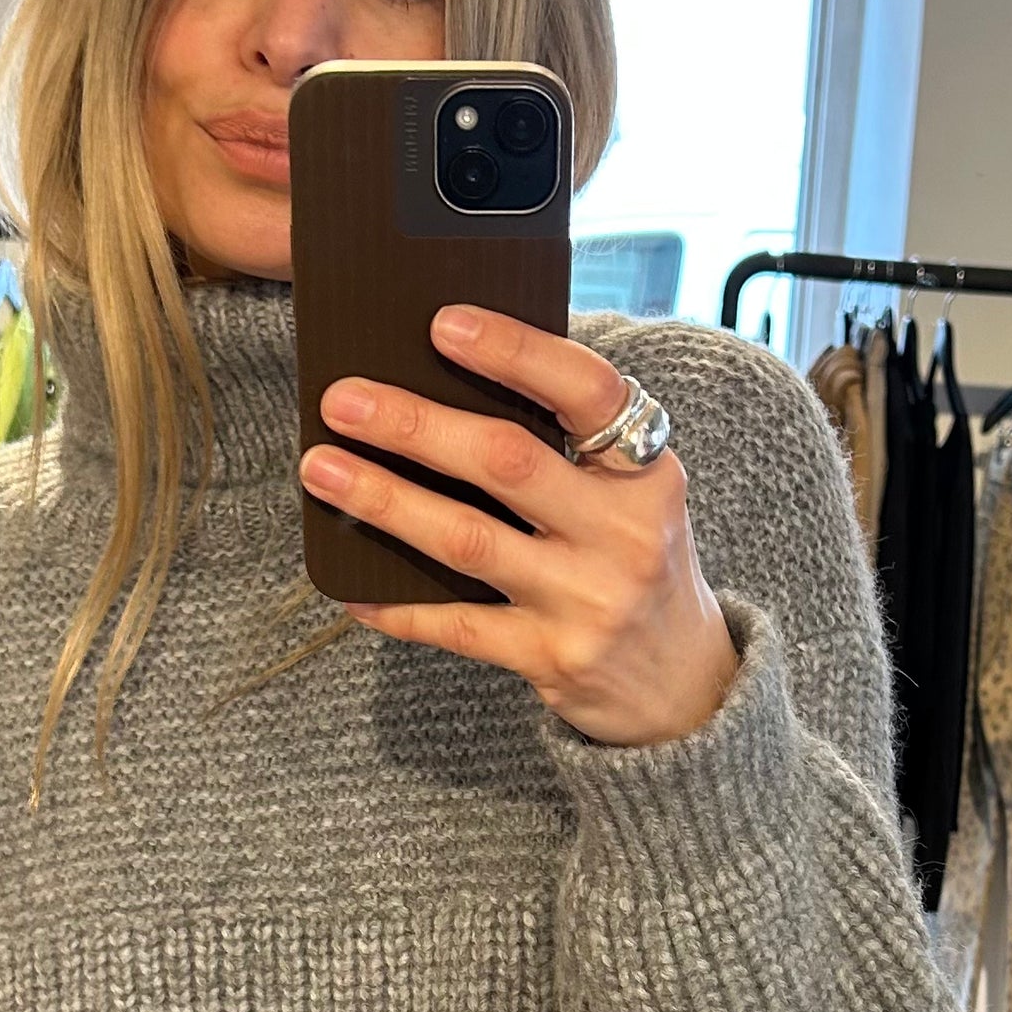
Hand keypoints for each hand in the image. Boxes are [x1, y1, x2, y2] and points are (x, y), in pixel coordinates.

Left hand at [298, 305, 740, 746]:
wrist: (688, 687)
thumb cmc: (639, 566)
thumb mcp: (635, 499)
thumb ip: (570, 450)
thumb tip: (449, 386)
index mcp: (647, 473)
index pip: (588, 392)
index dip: (515, 352)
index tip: (443, 324)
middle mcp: (624, 533)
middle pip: (507, 462)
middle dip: (415, 426)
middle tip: (343, 401)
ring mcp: (589, 600)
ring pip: (468, 541)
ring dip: (386, 500)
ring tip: (322, 470)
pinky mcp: (554, 658)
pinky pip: (459, 625)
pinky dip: (399, 607)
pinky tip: (350, 588)